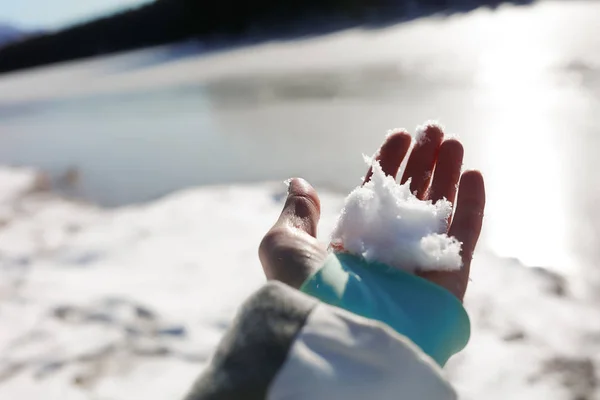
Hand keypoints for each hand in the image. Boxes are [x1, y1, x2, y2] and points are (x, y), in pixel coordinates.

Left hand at [259, 125, 485, 300]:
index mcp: (352, 242)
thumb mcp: (283, 245)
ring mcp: (419, 265)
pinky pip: (464, 237)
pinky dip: (472, 205)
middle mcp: (387, 251)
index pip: (376, 193)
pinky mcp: (448, 281)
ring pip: (439, 211)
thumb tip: (299, 182)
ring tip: (454, 140)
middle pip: (411, 197)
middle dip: (423, 162)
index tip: (400, 134)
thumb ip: (296, 213)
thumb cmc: (307, 288)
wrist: (340, 332)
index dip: (388, 162)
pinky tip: (473, 173)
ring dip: (448, 175)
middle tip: (433, 128)